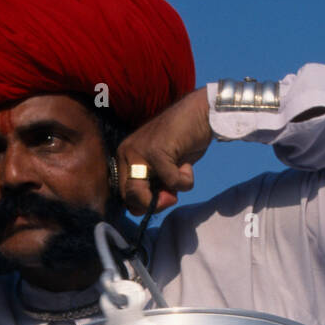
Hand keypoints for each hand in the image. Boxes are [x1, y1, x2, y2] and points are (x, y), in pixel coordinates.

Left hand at [115, 87, 211, 214]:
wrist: (200, 113)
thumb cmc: (183, 142)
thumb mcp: (164, 168)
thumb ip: (153, 186)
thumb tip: (142, 211)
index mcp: (125, 157)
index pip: (124, 194)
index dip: (142, 205)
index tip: (161, 201)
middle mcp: (127, 153)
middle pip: (129, 197)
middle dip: (152, 204)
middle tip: (171, 197)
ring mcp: (140, 151)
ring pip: (143, 194)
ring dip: (168, 194)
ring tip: (180, 174)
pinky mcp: (156, 151)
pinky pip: (171, 182)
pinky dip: (185, 180)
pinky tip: (187, 163)